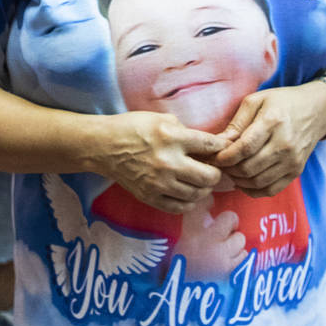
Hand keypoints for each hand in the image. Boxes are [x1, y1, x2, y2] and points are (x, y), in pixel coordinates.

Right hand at [99, 112, 229, 213]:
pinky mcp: (150, 196)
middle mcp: (168, 161)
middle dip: (216, 173)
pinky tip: (186, 193)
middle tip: (213, 169)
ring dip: (203, 188)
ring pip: (198, 194)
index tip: (223, 149)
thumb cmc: (131, 128)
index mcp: (171, 137)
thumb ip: (185, 130)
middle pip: (210, 176)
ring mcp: (159, 182)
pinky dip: (188, 202)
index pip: (210, 145)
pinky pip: (180, 207)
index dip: (222, 147)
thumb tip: (207, 144)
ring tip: (199, 181)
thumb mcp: (159, 118)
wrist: (103, 146)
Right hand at [174, 196, 245, 278]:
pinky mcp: (231, 270)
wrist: (183, 295)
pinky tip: (229, 261)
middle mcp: (205, 240)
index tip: (209, 202)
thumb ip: (196, 225)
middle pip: (230, 218)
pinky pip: (244, 256)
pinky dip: (239, 257)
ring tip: (226, 248)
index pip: (200, 205)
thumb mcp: (183, 241)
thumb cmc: (183, 265)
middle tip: (226, 229)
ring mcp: (220, 255)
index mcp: (189, 232)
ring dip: (235, 242)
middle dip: (230, 222)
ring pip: (240, 238)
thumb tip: (210, 208)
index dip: (207, 200)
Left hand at [212, 83, 325, 196]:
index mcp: (272, 122)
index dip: (225, 156)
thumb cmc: (282, 102)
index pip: (244, 148)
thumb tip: (219, 143)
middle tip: (218, 164)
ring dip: (238, 180)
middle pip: (249, 168)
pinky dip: (253, 190)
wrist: (317, 110)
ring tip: (229, 170)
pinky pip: (271, 190)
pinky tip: (243, 181)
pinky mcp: (297, 171)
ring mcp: (293, 161)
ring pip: (258, 182)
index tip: (213, 156)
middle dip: (228, 169)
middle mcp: (285, 144)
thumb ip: (236, 122)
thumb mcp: (256, 101)